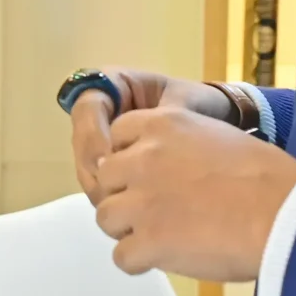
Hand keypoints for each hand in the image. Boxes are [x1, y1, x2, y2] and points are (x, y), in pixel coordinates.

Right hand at [70, 69, 237, 201]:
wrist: (215, 121)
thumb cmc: (199, 105)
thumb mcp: (184, 103)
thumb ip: (161, 118)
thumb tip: (141, 146)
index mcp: (114, 84)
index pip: (88, 107)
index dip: (92, 134)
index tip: (111, 159)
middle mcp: (101, 110)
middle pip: (80, 140)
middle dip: (93, 168)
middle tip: (109, 192)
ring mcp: (102, 138)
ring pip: (86, 164)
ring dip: (97, 187)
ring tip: (118, 206)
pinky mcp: (110, 163)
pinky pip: (99, 179)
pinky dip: (108, 196)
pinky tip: (124, 212)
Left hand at [93, 106, 295, 280]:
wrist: (283, 213)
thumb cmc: (266, 176)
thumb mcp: (217, 136)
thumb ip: (181, 145)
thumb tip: (171, 166)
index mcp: (161, 125)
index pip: (116, 136)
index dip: (128, 159)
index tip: (146, 174)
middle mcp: (142, 159)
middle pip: (105, 178)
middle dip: (124, 194)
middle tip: (153, 210)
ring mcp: (141, 201)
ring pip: (105, 217)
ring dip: (127, 229)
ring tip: (158, 237)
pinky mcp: (148, 242)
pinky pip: (121, 257)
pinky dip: (139, 262)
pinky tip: (163, 260)